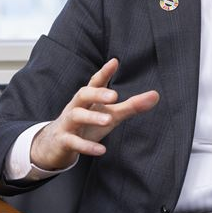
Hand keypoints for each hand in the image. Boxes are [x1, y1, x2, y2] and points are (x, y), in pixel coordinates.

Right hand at [30, 58, 159, 169]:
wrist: (55, 144)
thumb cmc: (87, 125)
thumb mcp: (110, 115)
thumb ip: (131, 106)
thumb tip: (156, 95)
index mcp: (87, 98)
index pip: (95, 82)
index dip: (104, 72)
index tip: (115, 62)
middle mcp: (76, 107)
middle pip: (83, 94)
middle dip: (98, 94)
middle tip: (114, 96)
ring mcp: (68, 124)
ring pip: (76, 116)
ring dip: (92, 117)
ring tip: (108, 120)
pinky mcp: (63, 141)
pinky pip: (73, 142)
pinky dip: (86, 146)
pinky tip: (102, 150)